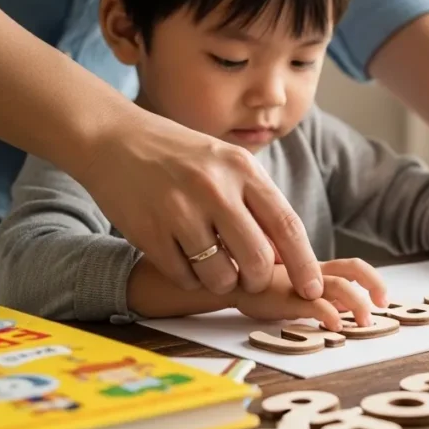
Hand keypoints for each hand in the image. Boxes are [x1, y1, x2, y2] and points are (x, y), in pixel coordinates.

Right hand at [81, 111, 323, 299]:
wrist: (115, 138)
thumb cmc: (182, 157)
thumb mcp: (228, 164)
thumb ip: (258, 203)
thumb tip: (286, 256)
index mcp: (242, 169)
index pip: (286, 225)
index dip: (304, 264)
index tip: (313, 289)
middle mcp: (214, 188)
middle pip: (257, 259)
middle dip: (259, 280)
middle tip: (251, 279)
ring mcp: (179, 210)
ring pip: (220, 275)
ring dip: (223, 283)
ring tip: (216, 268)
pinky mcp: (148, 231)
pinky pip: (184, 277)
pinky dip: (190, 279)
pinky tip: (185, 260)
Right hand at [233, 260, 386, 328]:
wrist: (225, 280)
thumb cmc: (259, 285)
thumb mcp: (294, 288)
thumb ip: (318, 293)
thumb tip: (346, 308)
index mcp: (316, 269)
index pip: (351, 267)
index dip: (372, 279)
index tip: (384, 298)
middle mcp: (311, 273)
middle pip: (352, 269)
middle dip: (374, 283)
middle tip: (383, 303)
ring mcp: (300, 284)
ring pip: (338, 287)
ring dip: (358, 304)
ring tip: (365, 321)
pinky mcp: (285, 297)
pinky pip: (313, 304)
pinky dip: (329, 314)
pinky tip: (335, 325)